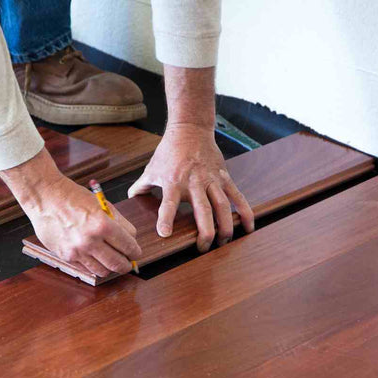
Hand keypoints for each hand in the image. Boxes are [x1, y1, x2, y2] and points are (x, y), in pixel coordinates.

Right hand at [0, 149, 140, 276]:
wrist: (45, 198)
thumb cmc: (73, 197)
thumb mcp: (102, 205)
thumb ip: (119, 222)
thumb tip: (131, 239)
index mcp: (103, 224)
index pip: (129, 246)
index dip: (135, 252)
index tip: (136, 253)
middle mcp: (90, 240)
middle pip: (118, 264)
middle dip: (127, 265)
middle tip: (128, 262)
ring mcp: (77, 250)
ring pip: (103, 271)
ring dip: (110, 268)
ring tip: (111, 261)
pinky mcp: (66, 256)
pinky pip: (86, 268)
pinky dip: (94, 265)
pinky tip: (95, 258)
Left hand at [127, 123, 253, 251]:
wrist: (190, 129)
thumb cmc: (169, 151)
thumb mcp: (151, 168)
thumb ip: (140, 187)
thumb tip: (129, 200)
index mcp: (173, 182)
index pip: (169, 203)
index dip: (166, 219)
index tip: (165, 234)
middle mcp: (194, 183)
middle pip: (203, 210)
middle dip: (205, 232)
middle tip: (203, 249)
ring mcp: (212, 180)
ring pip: (223, 206)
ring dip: (226, 226)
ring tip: (225, 242)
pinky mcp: (224, 177)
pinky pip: (237, 196)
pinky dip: (245, 212)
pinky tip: (248, 227)